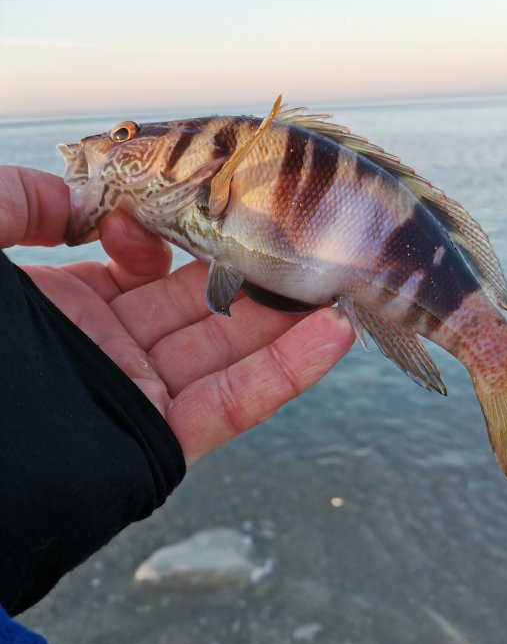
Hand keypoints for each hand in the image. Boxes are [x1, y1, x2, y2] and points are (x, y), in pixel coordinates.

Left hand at [0, 167, 353, 465]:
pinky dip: (283, 375)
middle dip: (249, 275)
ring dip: (284, 321)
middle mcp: (105, 352)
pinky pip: (229, 408)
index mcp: (63, 310)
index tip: (163, 218)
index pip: (138, 267)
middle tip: (303, 243)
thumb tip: (79, 197)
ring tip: (337, 281)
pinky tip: (331, 336)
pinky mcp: (155, 447)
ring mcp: (135, 399)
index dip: (162, 237)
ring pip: (226, 354)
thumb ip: (12, 201)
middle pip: (196, 307)